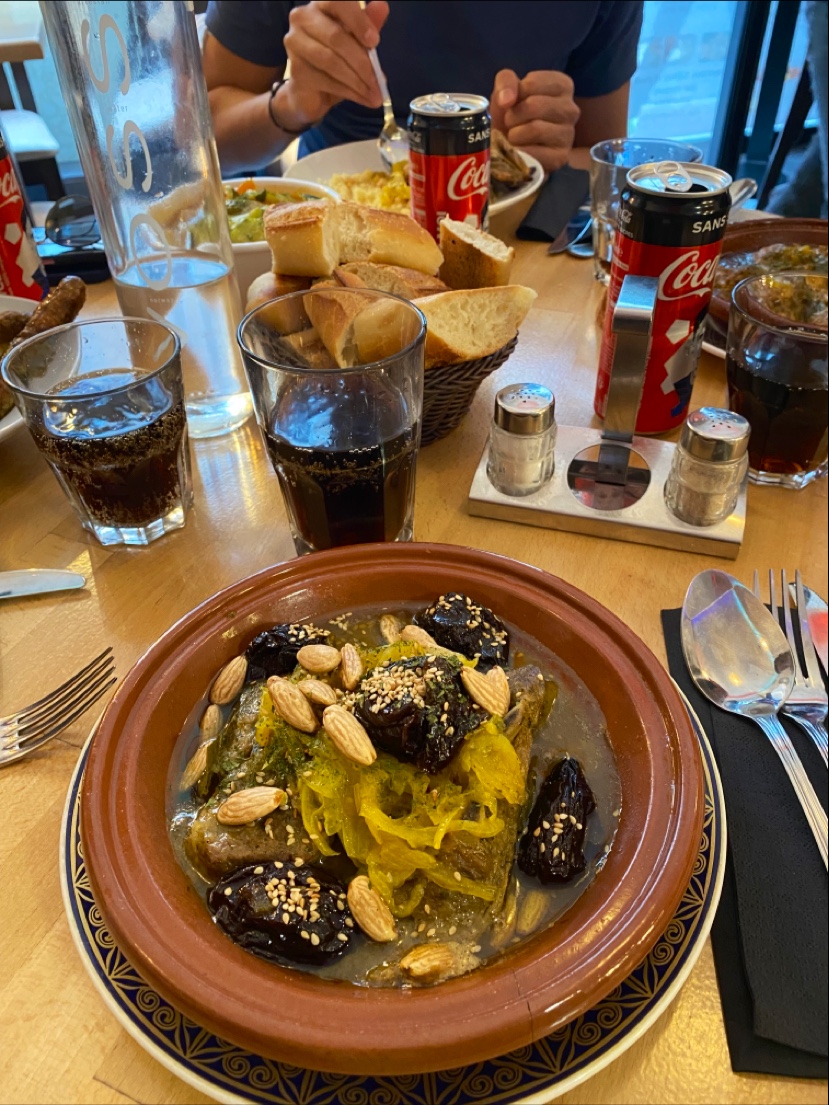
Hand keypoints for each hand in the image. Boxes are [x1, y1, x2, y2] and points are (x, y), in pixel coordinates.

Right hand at [279, 1, 389, 129]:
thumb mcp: (357, 40)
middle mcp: (302, 18)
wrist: (312, 92)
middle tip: (379, 80)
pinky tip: (362, 98)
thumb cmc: (336, 60)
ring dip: (357, 80)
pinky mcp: (296, 70)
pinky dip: (348, 92)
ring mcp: (295, 44)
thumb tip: (382, 6)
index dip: (357, 20)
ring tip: (374, 93)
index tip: (375, 41)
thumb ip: (368, 24)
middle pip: (336, 36)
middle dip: (362, 61)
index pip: (337, 2)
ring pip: (331, 61)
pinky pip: (326, 81)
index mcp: (321, 5)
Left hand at [490, 70, 579, 173]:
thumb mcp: (506, 90)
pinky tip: (520, 151)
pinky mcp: (560, 157)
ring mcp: (568, 134)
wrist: (510, 148)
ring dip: (515, 135)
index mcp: (562, 86)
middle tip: (511, 124)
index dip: (515, 95)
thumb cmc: (512, 116)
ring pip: (535, 128)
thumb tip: (506, 99)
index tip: (515, 103)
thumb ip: (506, 81)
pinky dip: (519, 152)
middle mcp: (571, 109)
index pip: (532, 83)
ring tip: (515, 137)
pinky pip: (534, 152)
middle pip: (533, 105)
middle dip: (513, 116)